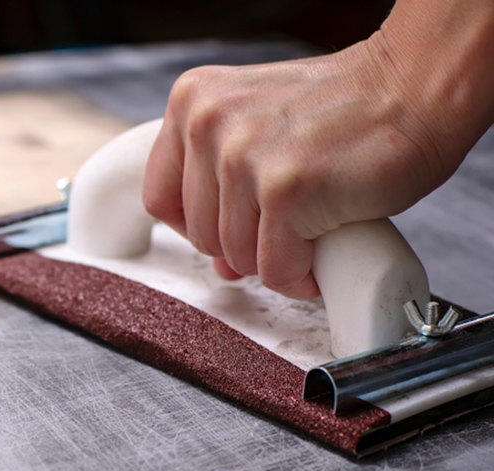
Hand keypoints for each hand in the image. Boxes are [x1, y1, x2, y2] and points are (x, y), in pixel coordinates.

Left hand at [143, 1, 493, 299]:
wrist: (416, 90)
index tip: (229, 226)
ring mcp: (243, 157)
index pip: (160, 197)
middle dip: (244, 244)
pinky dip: (301, 275)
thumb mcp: (259, 129)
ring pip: (234, 257)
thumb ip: (222, 187)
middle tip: (286, 225)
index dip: (195, 227)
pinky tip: (321, 250)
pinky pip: (274, 269)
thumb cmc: (346, 111)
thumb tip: (218, 265)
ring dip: (276, 259)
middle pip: (199, 236)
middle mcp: (209, 123)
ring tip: (309, 228)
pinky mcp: (283, 190)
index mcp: (192, 103)